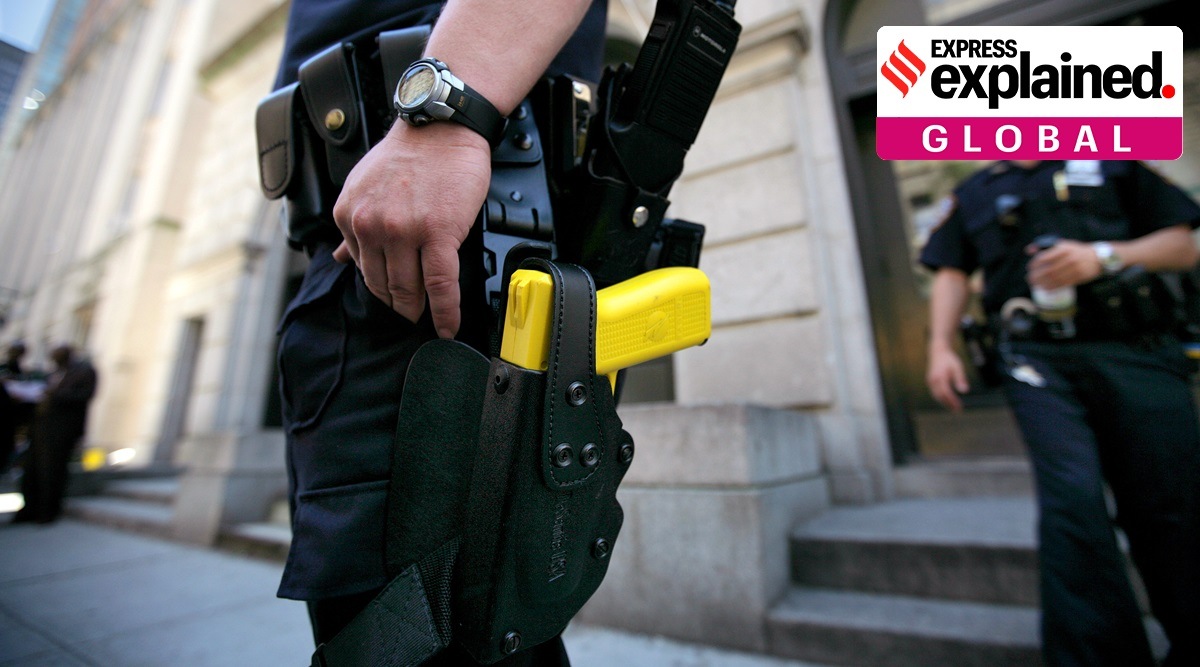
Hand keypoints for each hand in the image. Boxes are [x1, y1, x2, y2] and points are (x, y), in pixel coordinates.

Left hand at [332, 122, 490, 337]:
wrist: (441, 126)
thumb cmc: (410, 153)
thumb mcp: (363, 186)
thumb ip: (352, 226)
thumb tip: (341, 258)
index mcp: (349, 216)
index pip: (363, 270)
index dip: (381, 290)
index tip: (392, 300)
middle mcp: (371, 226)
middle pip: (384, 285)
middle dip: (398, 305)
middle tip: (410, 316)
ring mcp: (404, 232)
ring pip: (410, 289)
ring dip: (419, 310)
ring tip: (428, 319)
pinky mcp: (438, 234)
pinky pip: (440, 284)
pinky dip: (446, 311)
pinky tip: (448, 325)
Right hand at [926, 343, 968, 411]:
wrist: (938, 352)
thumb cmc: (949, 359)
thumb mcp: (958, 367)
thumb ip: (961, 379)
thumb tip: (965, 391)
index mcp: (940, 377)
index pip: (946, 393)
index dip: (953, 401)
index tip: (960, 407)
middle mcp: (933, 381)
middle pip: (940, 397)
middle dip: (949, 404)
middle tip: (958, 411)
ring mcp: (930, 381)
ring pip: (936, 396)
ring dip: (945, 403)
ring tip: (954, 408)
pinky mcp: (930, 381)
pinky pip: (935, 393)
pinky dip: (941, 398)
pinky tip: (947, 401)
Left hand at [1025, 239, 1101, 289]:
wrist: (1097, 258)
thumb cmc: (1076, 251)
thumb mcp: (1063, 245)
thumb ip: (1045, 247)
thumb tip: (1028, 250)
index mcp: (1064, 249)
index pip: (1044, 257)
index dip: (1035, 264)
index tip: (1030, 267)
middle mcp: (1069, 258)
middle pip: (1048, 270)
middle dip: (1036, 276)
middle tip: (1029, 278)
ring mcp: (1075, 269)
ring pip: (1054, 278)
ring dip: (1042, 283)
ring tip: (1035, 284)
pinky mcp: (1078, 277)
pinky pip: (1062, 284)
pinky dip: (1052, 287)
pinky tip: (1045, 288)